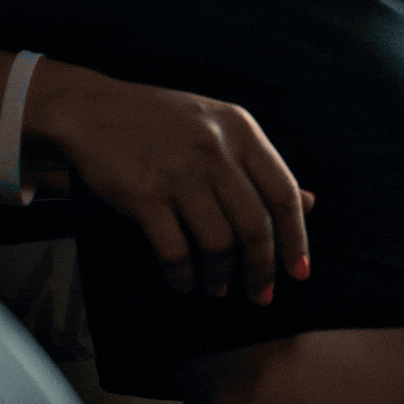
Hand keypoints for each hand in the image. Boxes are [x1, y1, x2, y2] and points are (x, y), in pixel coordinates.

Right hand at [30, 64, 311, 300]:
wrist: (93, 109)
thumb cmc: (163, 122)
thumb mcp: (219, 127)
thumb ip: (260, 165)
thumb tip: (310, 204)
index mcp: (241, 129)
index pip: (284, 193)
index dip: (296, 238)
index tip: (299, 272)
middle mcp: (215, 148)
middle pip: (255, 225)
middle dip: (262, 269)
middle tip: (261, 294)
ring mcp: (180, 171)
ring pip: (219, 243)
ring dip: (221, 276)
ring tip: (218, 287)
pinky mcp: (144, 193)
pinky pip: (175, 250)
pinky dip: (184, 275)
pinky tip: (185, 282)